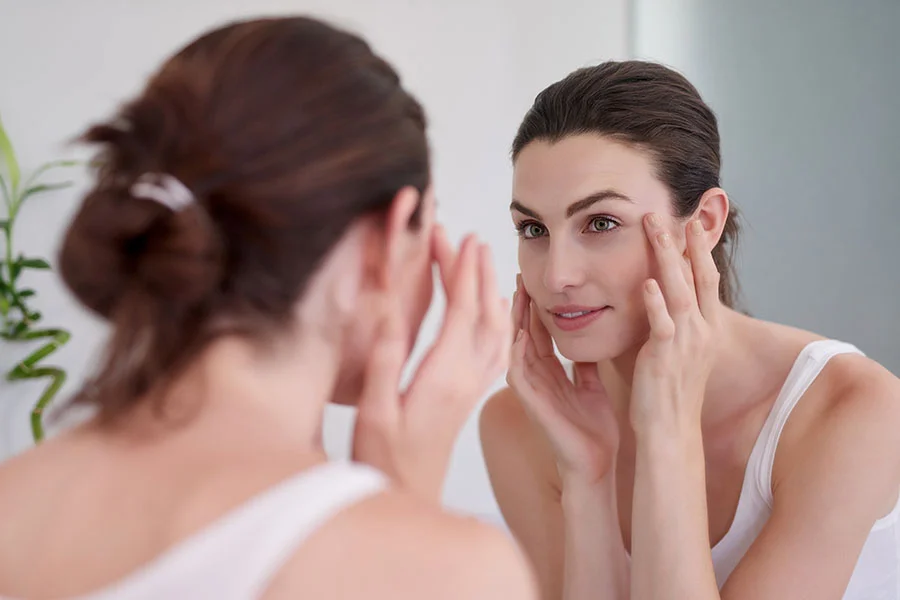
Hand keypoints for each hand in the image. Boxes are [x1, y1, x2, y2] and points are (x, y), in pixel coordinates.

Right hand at [352, 228, 509, 502]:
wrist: (410, 498)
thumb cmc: (384, 461)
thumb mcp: (375, 413)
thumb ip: (385, 363)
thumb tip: (391, 314)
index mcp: (443, 377)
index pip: (461, 312)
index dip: (462, 272)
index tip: (460, 240)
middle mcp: (466, 378)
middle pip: (482, 313)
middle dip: (478, 271)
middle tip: (470, 238)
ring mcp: (471, 387)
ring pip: (496, 330)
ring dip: (492, 292)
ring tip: (484, 262)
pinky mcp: (469, 394)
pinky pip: (496, 350)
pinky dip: (499, 321)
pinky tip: (495, 312)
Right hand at [506, 277, 618, 483]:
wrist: (597, 465)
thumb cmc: (594, 431)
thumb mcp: (592, 386)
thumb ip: (586, 365)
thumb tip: (589, 338)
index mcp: (550, 373)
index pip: (539, 332)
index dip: (536, 306)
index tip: (535, 280)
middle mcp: (536, 378)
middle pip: (523, 333)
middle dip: (521, 305)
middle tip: (520, 275)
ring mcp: (531, 391)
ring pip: (516, 348)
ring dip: (515, 322)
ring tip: (516, 294)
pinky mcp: (531, 404)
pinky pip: (518, 374)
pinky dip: (517, 354)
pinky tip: (519, 333)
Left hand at [630, 215, 719, 436]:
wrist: (671, 430)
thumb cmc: (669, 394)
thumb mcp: (679, 353)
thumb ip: (673, 326)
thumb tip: (661, 301)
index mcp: (706, 331)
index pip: (707, 282)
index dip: (701, 252)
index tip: (692, 225)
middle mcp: (702, 333)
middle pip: (699, 278)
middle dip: (689, 244)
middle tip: (676, 214)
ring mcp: (686, 344)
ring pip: (680, 291)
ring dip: (667, 258)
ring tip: (655, 230)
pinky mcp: (665, 357)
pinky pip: (662, 324)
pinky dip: (655, 302)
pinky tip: (646, 282)